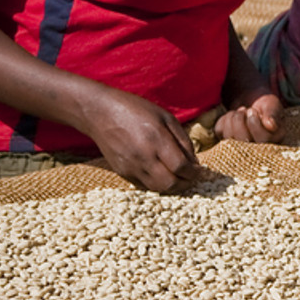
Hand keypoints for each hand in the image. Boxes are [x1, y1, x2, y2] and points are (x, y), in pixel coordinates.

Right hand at [81, 87, 204, 192]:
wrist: (100, 113)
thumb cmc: (137, 110)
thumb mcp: (166, 117)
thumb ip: (183, 140)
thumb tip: (194, 162)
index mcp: (156, 140)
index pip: (181, 167)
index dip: (194, 172)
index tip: (199, 170)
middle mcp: (143, 156)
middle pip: (170, 183)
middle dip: (186, 183)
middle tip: (191, 177)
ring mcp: (130, 166)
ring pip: (157, 188)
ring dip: (172, 187)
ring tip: (178, 177)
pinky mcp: (122, 172)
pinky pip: (144, 185)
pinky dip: (157, 184)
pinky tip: (162, 174)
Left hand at [215, 90, 283, 143]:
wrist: (253, 102)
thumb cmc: (265, 105)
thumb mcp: (272, 105)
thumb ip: (273, 114)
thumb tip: (271, 125)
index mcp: (273, 142)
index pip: (262, 141)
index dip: (255, 125)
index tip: (253, 111)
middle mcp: (256, 149)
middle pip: (243, 142)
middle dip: (240, 121)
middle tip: (245, 109)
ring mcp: (239, 147)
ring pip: (229, 138)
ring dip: (232, 119)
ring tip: (240, 111)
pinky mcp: (226, 140)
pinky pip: (220, 131)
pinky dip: (224, 119)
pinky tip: (233, 115)